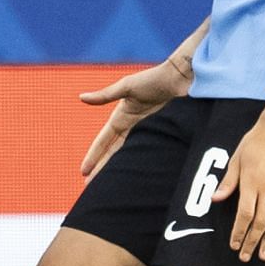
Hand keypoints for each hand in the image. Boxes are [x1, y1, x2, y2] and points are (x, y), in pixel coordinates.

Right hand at [78, 55, 190, 177]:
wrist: (182, 79)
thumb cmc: (154, 79)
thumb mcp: (127, 86)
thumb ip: (105, 96)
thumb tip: (81, 98)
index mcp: (122, 116)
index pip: (103, 141)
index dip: (93, 156)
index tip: (83, 171)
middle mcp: (132, 127)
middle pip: (113, 153)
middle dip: (101, 168)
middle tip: (90, 186)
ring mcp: (147, 132)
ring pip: (128, 156)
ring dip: (118, 169)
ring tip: (109, 186)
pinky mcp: (161, 135)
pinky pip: (146, 153)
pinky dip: (138, 164)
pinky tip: (135, 176)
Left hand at [214, 113, 264, 261]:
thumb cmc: (255, 142)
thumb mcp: (236, 159)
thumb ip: (228, 182)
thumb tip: (215, 200)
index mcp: (252, 182)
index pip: (245, 214)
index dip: (239, 232)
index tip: (234, 245)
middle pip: (260, 222)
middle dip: (252, 242)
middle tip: (245, 257)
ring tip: (264, 256)